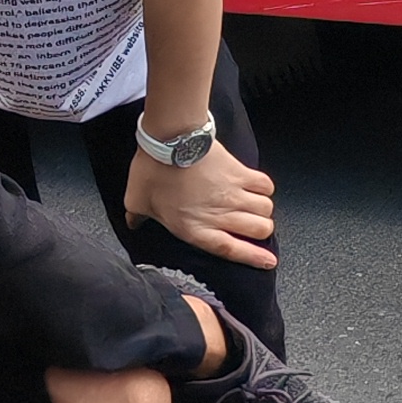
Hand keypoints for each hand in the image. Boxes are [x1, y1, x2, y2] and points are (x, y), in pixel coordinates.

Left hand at [126, 141, 277, 270]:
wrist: (169, 140)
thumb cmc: (152, 170)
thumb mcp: (137, 200)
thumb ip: (137, 217)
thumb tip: (132, 223)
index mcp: (195, 228)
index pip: (232, 250)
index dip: (253, 258)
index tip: (268, 262)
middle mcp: (220, 214)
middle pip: (258, 230)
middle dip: (261, 232)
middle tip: (254, 228)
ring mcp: (233, 193)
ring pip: (265, 210)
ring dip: (263, 211)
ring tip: (255, 209)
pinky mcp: (239, 172)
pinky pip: (265, 185)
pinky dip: (265, 189)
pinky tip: (258, 188)